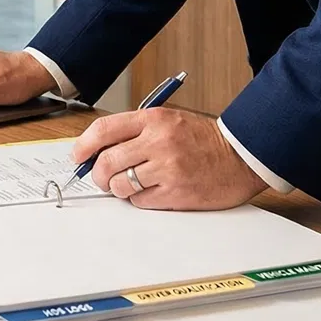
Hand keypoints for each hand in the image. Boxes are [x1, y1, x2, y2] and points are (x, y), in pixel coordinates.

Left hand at [72, 108, 267, 210]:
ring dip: (120, 188)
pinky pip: (140, 201)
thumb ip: (135, 133)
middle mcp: (158, 141)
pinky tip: (153, 191)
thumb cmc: (203, 139)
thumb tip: (98, 153)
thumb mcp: (169, 121)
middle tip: (103, 178)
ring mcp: (167, 168)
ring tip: (132, 184)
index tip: (79, 156)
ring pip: (121, 185)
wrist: (242, 156)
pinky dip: (140, 199)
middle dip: (98, 174)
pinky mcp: (176, 192)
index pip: (103, 130)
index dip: (84, 146)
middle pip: (106, 162)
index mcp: (153, 119)